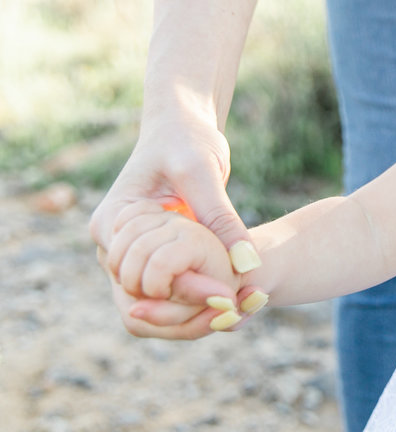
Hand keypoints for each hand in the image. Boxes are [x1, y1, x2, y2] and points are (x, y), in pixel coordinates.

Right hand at [89, 112, 260, 336]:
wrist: (183, 124)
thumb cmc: (186, 139)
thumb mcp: (204, 175)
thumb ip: (220, 218)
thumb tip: (247, 263)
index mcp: (111, 224)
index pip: (137, 279)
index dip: (182, 292)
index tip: (225, 296)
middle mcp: (111, 243)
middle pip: (142, 298)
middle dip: (187, 307)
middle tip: (237, 308)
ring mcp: (130, 249)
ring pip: (157, 297)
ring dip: (194, 304)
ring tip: (240, 304)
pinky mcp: (153, 251)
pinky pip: (170, 283)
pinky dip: (198, 290)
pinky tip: (234, 293)